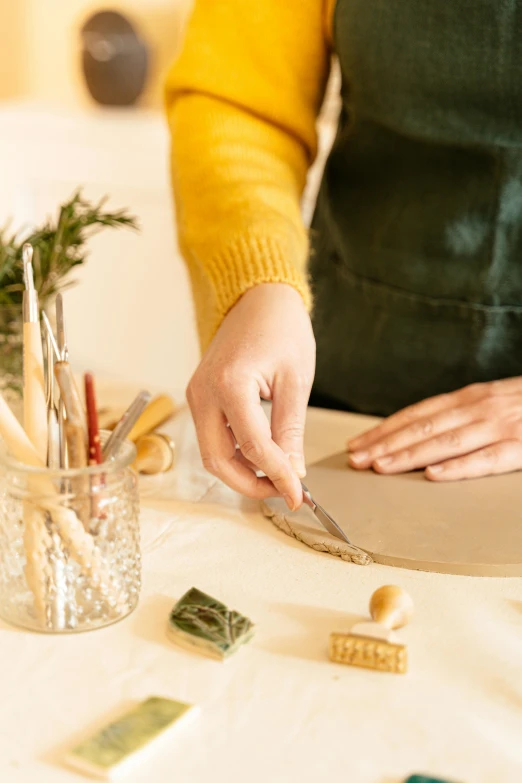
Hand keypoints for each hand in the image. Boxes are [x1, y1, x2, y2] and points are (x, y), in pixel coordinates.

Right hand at [187, 283, 314, 508]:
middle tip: (284, 492)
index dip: (278, 477)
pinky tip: (262, 457)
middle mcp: (204, 392)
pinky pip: (212, 437)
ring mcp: (197, 395)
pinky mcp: (200, 396)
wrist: (258, 298)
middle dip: (250, 484)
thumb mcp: (295, 381)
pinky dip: (234, 454)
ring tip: (277, 476)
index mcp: (230, 384)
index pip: (254, 448)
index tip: (299, 496)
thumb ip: (291, 431)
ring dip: (241, 471)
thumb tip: (293, 472)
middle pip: (218, 460)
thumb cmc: (281, 329)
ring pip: (211, 453)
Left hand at [347, 379, 521, 480]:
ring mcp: (500, 427)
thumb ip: (457, 416)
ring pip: (445, 443)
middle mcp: (478, 409)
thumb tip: (417, 434)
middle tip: (356, 460)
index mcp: (468, 398)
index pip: (416, 415)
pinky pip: (486, 459)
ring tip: (380, 468)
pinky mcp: (521, 447)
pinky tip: (432, 475)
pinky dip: (457, 467)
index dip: (384, 430)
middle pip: (422, 428)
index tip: (358, 444)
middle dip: (385, 444)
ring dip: (408, 456)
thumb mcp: (488, 402)